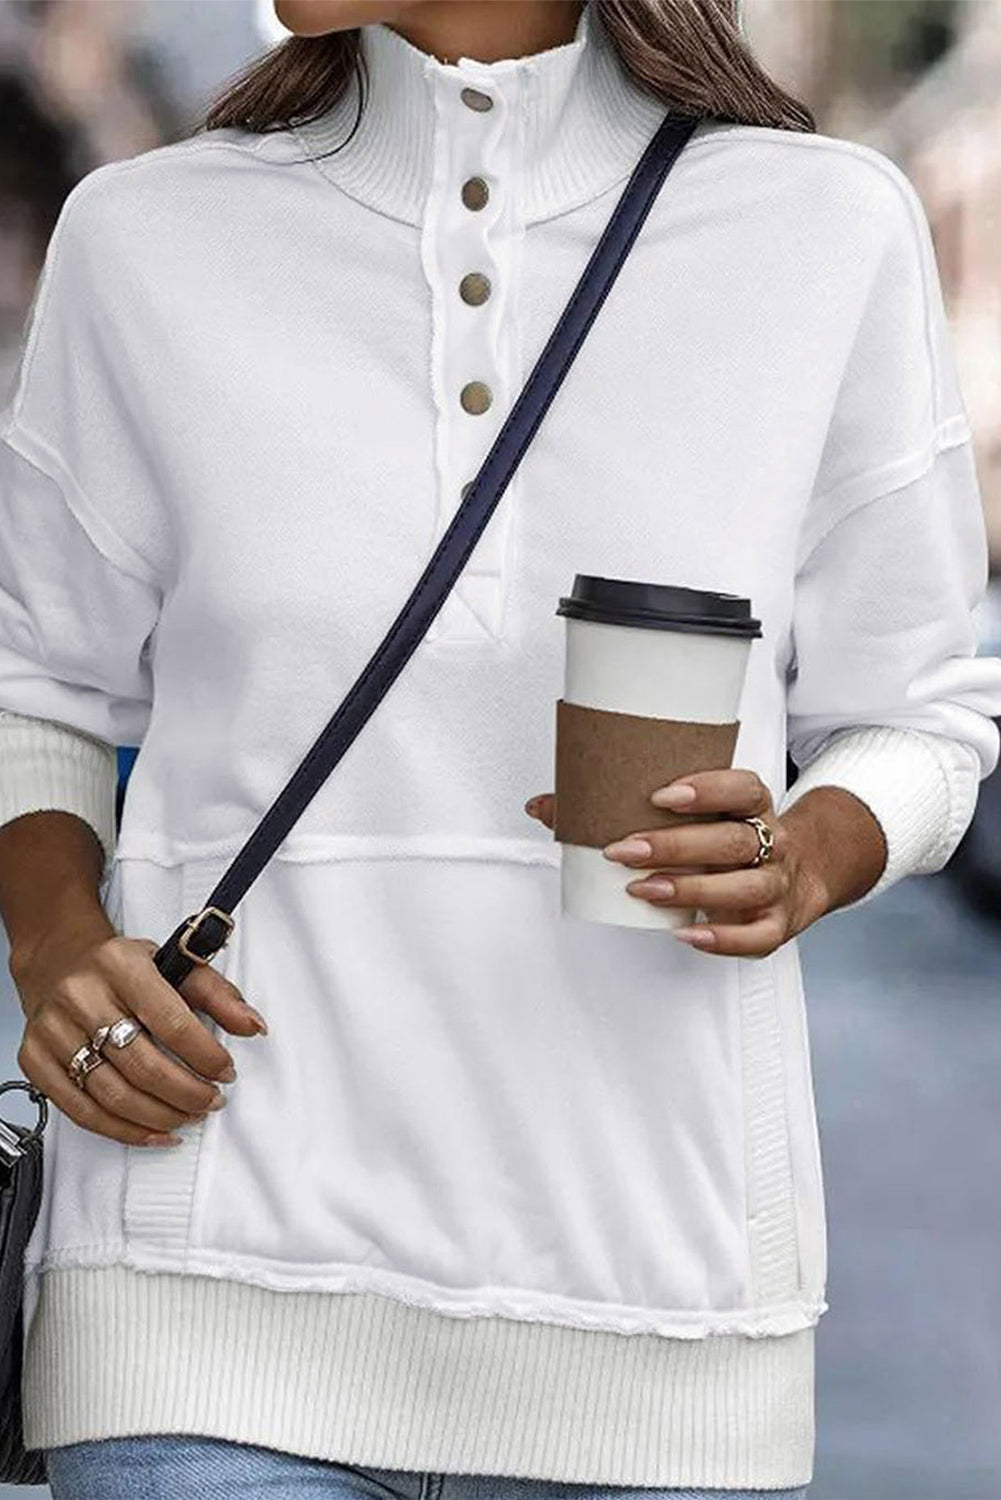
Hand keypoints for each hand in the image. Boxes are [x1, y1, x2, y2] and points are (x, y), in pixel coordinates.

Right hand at [11, 919, 267, 1147]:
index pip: (172, 1021)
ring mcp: (53, 1030)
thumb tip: (253, 1026)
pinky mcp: (34, 1059)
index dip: (205, 1056)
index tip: (226, 1072)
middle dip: (186, 1093)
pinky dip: (123, 1131)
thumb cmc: (122, 967)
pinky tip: (154, 1133)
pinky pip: (80, 1110)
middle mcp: (81, 996)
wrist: (59, 961)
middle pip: (142, 1065)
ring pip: (112, 1094)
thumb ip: (218, 995)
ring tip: (188, 1117)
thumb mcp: (173, 964)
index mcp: (120, 965)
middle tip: (211, 1102)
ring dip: (159, 1116)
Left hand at [524, 767, 830, 955]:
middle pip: (735, 842)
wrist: (799, 872)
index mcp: (753, 806)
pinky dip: (723, 940)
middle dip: (677, 846)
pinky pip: (757, 937)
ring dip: (692, 890)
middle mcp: (773, 843)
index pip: (743, 789)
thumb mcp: (691, 816)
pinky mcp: (775, 924)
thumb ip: (623, 806)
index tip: (660, 794)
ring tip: (644, 890)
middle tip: (625, 851)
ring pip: (745, 887)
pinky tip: (686, 936)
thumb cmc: (725, 836)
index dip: (707, 789)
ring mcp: (776, 885)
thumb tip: (543, 806)